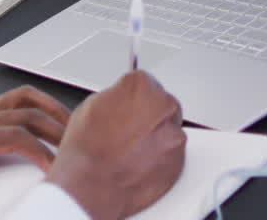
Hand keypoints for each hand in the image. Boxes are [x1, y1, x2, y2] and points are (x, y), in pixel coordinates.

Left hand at [0, 85, 70, 198]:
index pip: (15, 136)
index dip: (40, 152)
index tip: (56, 169)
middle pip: (29, 114)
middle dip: (58, 130)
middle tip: (80, 148)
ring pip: (26, 100)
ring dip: (53, 110)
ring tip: (74, 128)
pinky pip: (16, 99)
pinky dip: (39, 103)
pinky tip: (49, 115)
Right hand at [46, 71, 185, 219]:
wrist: (91, 185)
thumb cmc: (87, 149)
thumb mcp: (92, 106)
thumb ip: (117, 98)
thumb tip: (124, 101)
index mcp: (141, 86)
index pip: (144, 81)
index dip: (133, 96)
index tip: (127, 105)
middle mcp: (163, 107)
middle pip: (162, 103)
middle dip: (148, 114)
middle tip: (128, 128)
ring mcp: (174, 136)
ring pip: (168, 130)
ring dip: (155, 136)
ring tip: (130, 149)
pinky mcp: (179, 162)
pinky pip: (172, 154)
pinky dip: (159, 157)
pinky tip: (137, 162)